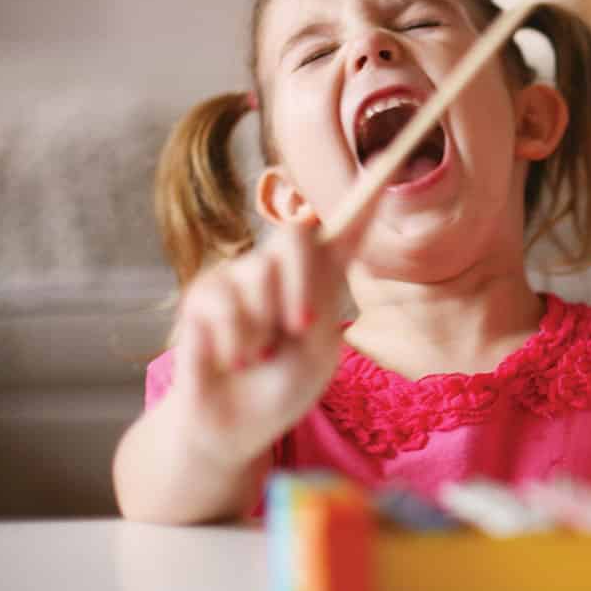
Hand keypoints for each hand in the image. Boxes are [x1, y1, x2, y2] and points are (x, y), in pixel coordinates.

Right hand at [167, 220, 357, 464]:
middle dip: (301, 282)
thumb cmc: (281, 389)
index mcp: (320, 282)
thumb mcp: (317, 350)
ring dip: (263, 329)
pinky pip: (222, 304)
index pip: (345, 232)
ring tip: (258, 356)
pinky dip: (235, 342)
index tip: (388, 161)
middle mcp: (280, 270)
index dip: (364, 198)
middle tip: (300, 328)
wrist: (235, 429)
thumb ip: (320, 294)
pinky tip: (234, 360)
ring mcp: (239, 278)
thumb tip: (314, 232)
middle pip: (297, 234)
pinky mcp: (202, 296)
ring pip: (258, 275)